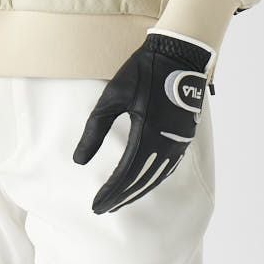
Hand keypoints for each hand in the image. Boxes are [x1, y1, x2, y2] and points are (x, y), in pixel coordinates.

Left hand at [72, 30, 214, 213]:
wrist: (178, 55)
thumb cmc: (142, 72)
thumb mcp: (112, 97)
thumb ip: (95, 129)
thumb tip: (78, 161)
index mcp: (147, 134)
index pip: (125, 175)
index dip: (110, 193)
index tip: (96, 206)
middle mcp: (166, 144)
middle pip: (141, 181)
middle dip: (121, 197)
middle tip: (103, 208)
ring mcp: (178, 142)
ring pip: (156, 177)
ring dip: (137, 191)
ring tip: (119, 200)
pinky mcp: (184, 137)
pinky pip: (167, 167)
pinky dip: (152, 179)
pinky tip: (143, 182)